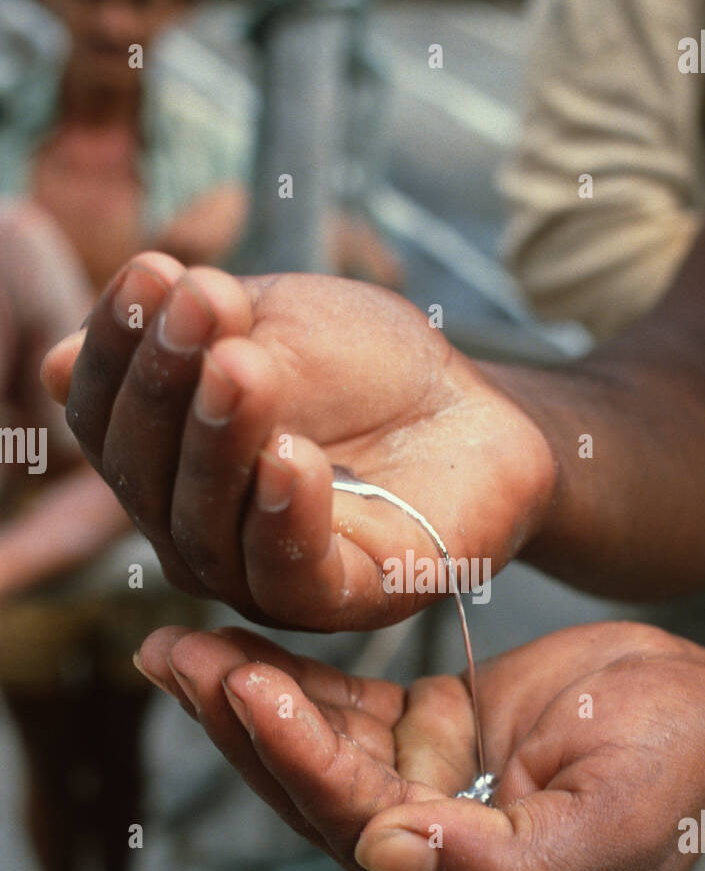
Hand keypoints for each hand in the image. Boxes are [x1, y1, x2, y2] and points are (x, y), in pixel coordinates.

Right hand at [41, 255, 553, 629]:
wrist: (480, 408)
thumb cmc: (369, 367)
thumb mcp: (277, 327)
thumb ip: (189, 346)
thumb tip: (58, 362)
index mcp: (167, 461)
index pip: (106, 415)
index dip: (118, 347)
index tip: (155, 272)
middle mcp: (198, 528)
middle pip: (144, 475)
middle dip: (165, 383)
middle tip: (203, 304)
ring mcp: (262, 573)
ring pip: (206, 528)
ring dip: (219, 441)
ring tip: (243, 367)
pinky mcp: (340, 598)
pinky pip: (291, 572)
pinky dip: (284, 515)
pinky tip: (291, 456)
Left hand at [134, 620, 704, 870]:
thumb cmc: (683, 770)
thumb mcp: (617, 825)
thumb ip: (506, 868)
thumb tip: (382, 856)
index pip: (364, 831)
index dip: (301, 763)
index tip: (246, 688)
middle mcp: (436, 861)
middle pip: (317, 793)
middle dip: (243, 729)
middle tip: (174, 659)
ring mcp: (427, 797)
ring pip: (318, 749)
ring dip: (246, 700)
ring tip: (172, 648)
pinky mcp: (426, 742)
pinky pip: (346, 711)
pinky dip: (291, 681)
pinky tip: (230, 648)